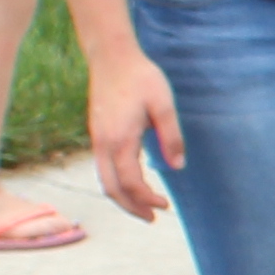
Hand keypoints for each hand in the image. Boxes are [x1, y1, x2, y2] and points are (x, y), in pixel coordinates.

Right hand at [84, 49, 180, 221]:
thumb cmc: (141, 78)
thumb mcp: (164, 105)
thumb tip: (177, 167)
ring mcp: (97, 139)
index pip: (131, 183)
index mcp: (120, 140)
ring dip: (122, 197)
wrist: (111, 56)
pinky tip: (132, 183)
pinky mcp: (97, 133)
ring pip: (104, 180)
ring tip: (142, 207)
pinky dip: (116, 183)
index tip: (166, 206)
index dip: (147, 199)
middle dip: (131, 207)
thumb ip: (171, 137)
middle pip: (112, 189)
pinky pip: (102, 167)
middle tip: (152, 218)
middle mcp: (103, 143)